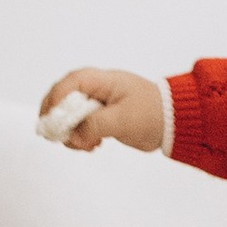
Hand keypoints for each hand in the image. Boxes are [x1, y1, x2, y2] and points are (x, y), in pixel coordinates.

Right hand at [38, 66, 163, 152]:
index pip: (70, 84)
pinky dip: (80, 137)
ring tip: (83, 146)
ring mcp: (98, 104)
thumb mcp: (122, 119)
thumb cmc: (152, 113)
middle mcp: (97, 89)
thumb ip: (95, 125)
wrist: (175, 122)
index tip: (51, 121)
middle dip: (57, 118)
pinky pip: (81, 126)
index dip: (56, 100)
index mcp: (102, 80)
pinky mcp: (102, 118)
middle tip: (55, 136)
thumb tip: (74, 137)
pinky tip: (92, 146)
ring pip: (70, 114)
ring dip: (69, 132)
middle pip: (63, 98)